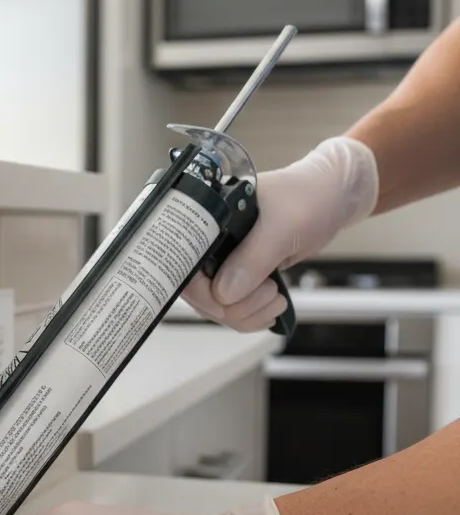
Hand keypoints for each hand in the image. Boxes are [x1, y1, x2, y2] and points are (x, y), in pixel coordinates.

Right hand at [182, 135, 378, 330]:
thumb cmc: (309, 197)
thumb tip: (224, 293)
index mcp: (208, 219)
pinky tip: (269, 307)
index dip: (201, 289)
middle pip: (197, 293)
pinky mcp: (237, 274)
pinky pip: (229, 308)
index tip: (230, 297)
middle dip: (232, 306)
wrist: (332, 197)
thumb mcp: (283, 227)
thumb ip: (252, 258)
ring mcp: (222, 259)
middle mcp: (208, 241)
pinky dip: (249, 316)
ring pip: (214, 306)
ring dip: (245, 314)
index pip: (182, 264)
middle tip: (267, 293)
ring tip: (274, 298)